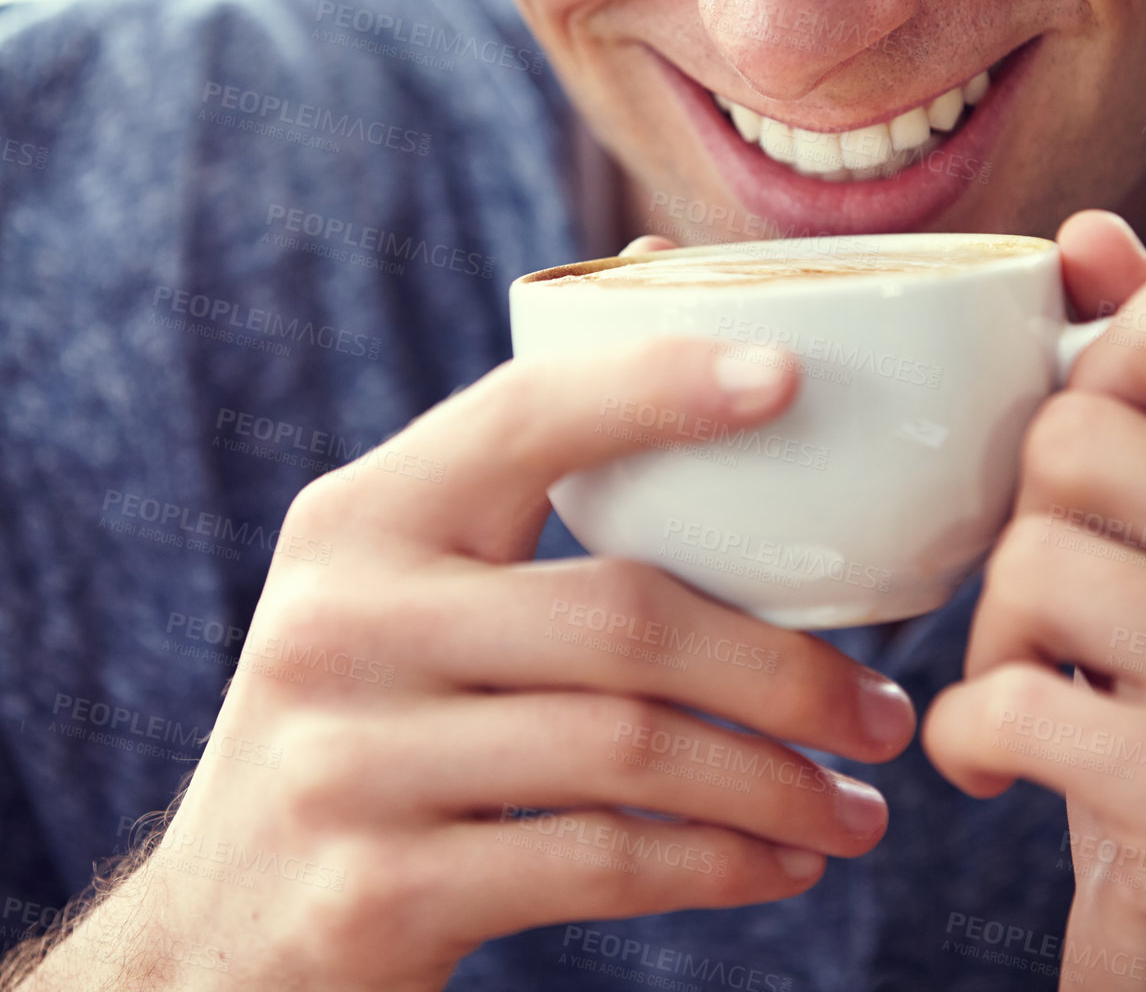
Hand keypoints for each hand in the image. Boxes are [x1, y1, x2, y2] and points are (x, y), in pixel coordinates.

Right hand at [27, 329, 914, 989]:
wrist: (221, 926)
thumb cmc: (364, 715)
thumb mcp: (391, 585)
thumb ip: (509, 467)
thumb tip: (654, 263)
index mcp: (358, 518)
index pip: (524, 420)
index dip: (659, 389)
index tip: (790, 376)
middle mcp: (341, 622)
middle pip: (619, 614)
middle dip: (784, 666)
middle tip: (882, 707)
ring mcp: (348, 761)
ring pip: (628, 749)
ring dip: (776, 782)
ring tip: (856, 804)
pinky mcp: (375, 892)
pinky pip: (596, 867)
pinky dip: (716, 866)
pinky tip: (779, 864)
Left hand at [923, 210, 1145, 988]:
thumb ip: (1145, 379)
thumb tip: (1091, 234)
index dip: (1111, 356)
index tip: (1097, 420)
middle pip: (1074, 442)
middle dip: (1024, 510)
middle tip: (1048, 585)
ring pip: (1037, 561)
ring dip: (996, 627)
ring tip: (1023, 673)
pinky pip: (1018, 704)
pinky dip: (973, 729)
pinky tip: (993, 757)